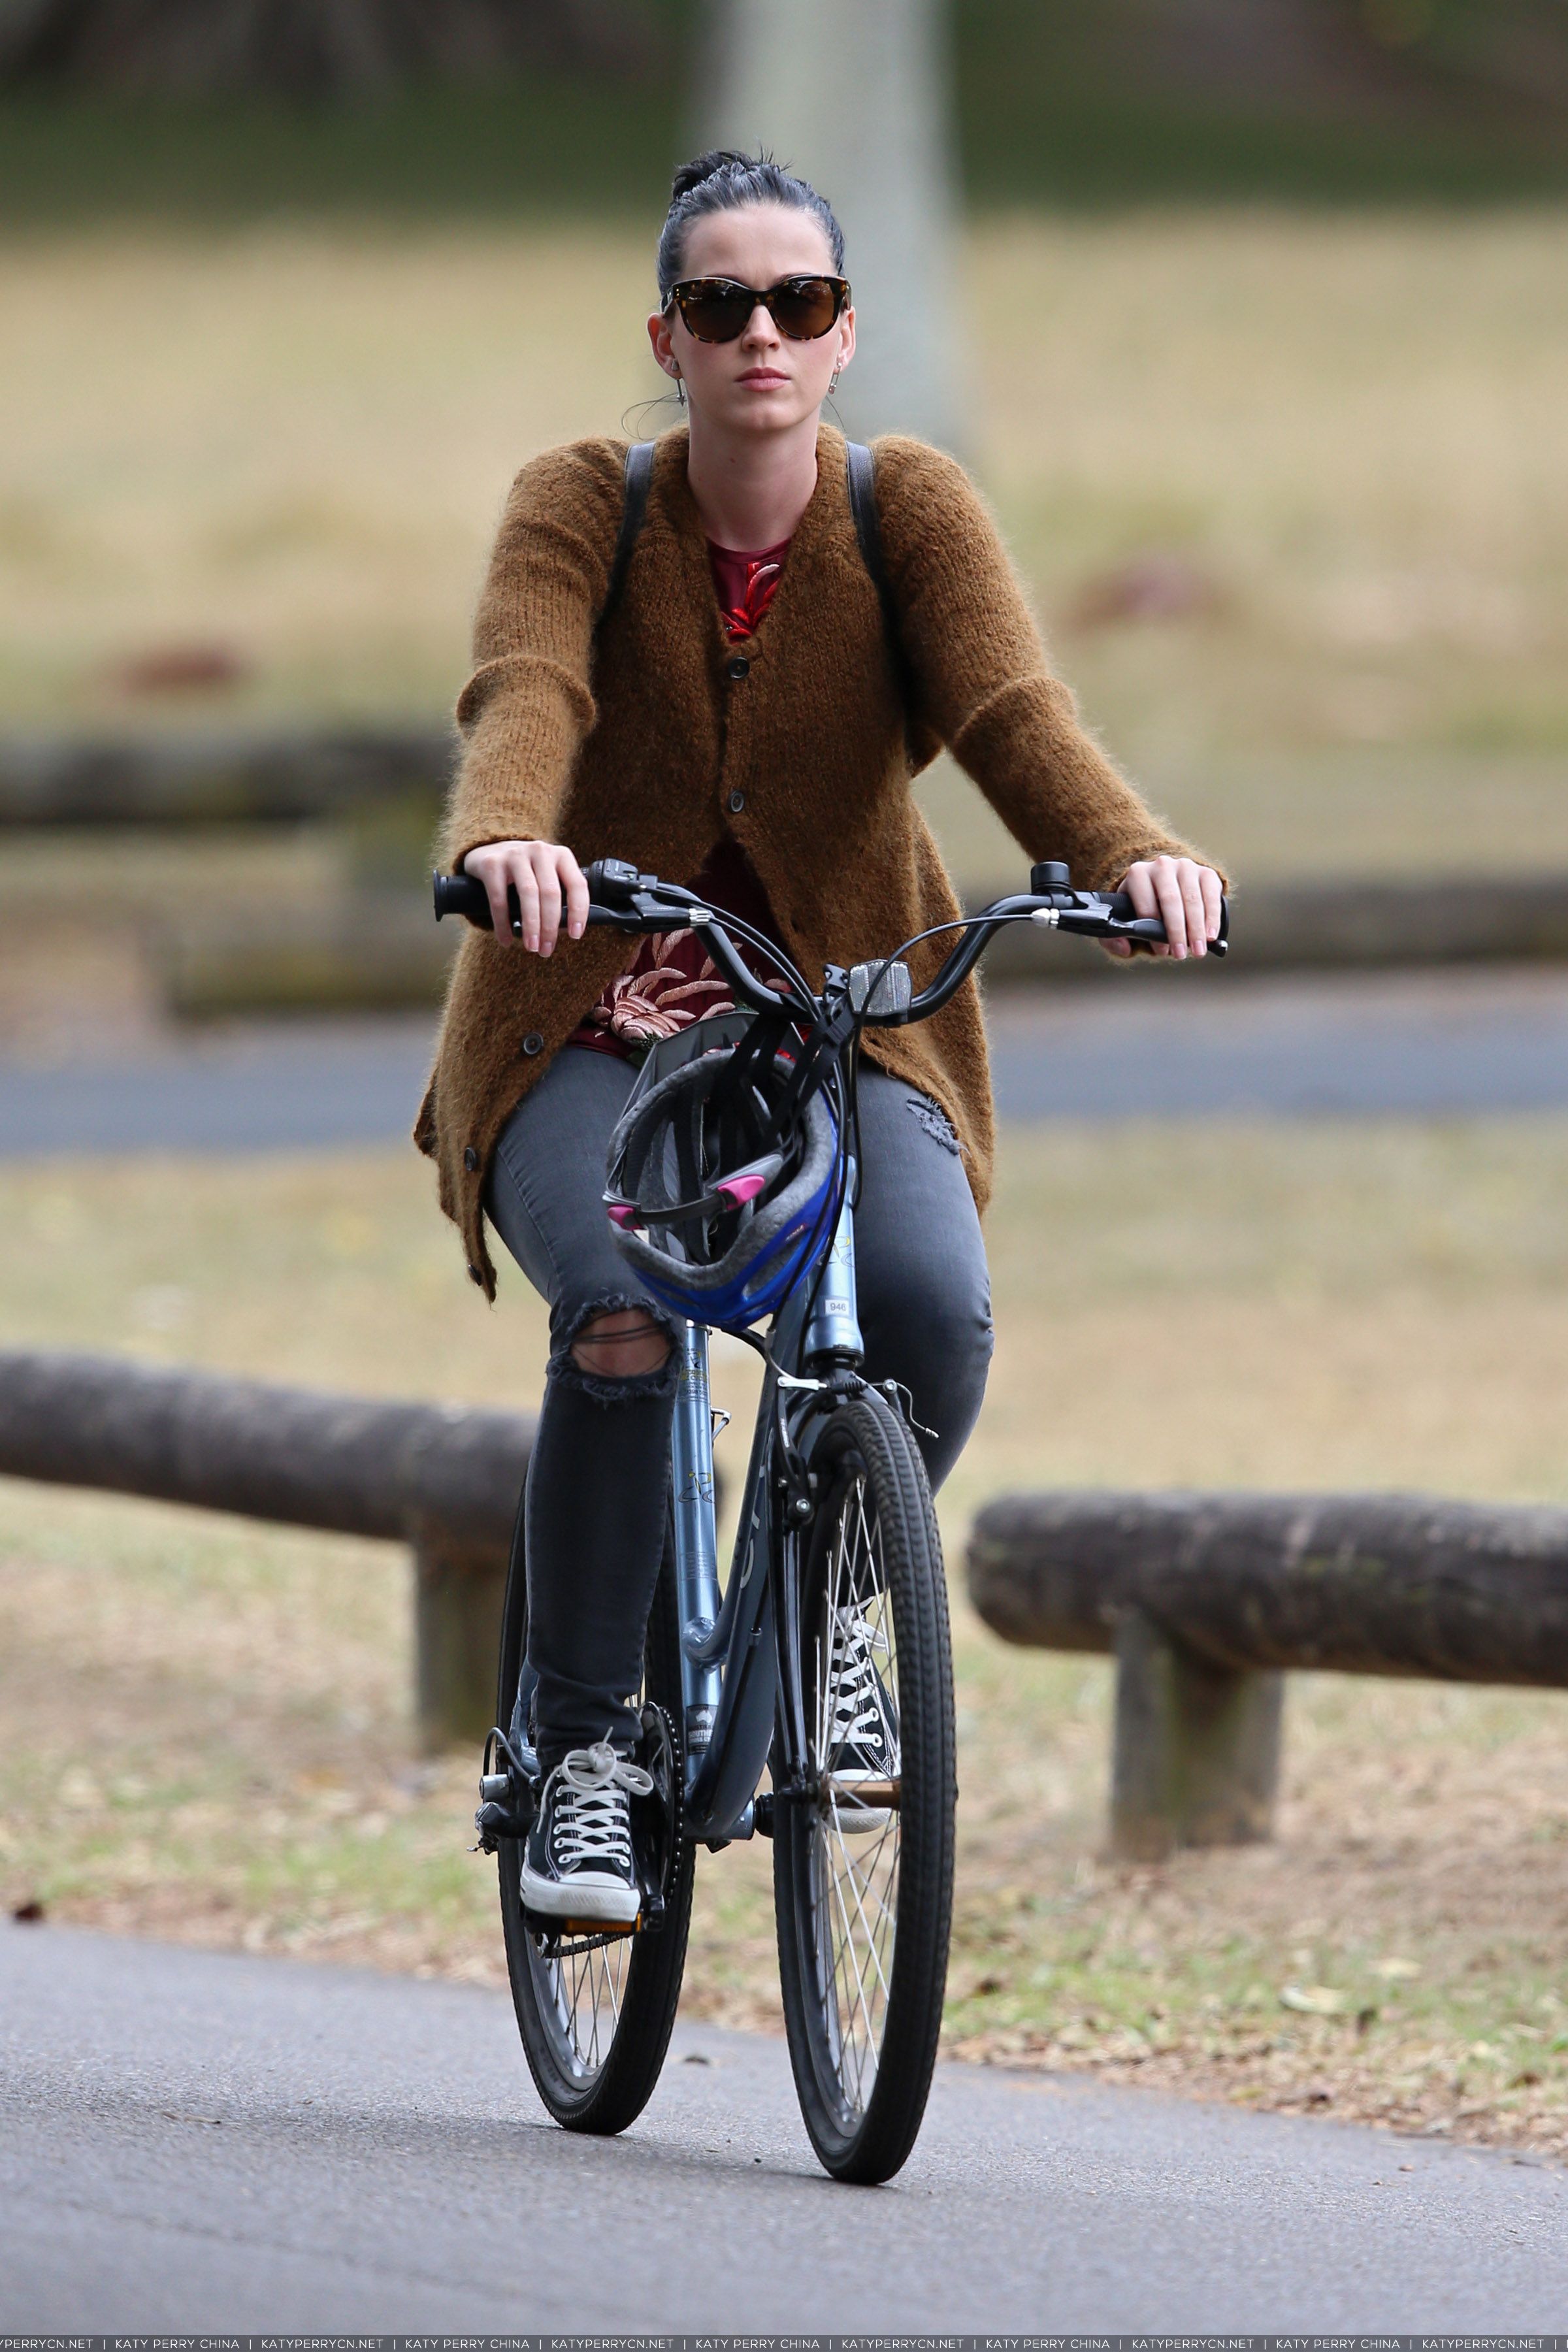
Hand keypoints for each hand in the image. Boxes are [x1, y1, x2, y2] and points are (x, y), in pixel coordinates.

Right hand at [461, 839, 587, 955]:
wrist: (488, 852)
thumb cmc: (525, 873)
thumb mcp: (546, 878)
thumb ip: (558, 898)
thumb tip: (563, 930)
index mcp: (561, 856)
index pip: (577, 884)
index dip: (578, 911)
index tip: (575, 935)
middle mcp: (540, 851)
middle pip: (551, 892)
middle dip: (550, 926)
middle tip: (547, 950)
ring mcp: (515, 855)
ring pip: (528, 894)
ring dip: (531, 926)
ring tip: (531, 947)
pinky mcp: (492, 864)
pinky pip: (499, 899)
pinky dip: (503, 924)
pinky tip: (506, 940)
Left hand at [1108, 854, 1223, 959]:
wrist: (1163, 881)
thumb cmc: (1143, 905)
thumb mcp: (1123, 917)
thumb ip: (1114, 937)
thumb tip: (1124, 948)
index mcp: (1138, 874)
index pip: (1146, 904)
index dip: (1153, 930)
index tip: (1160, 950)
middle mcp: (1162, 866)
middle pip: (1171, 900)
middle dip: (1177, 930)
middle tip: (1180, 954)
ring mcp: (1186, 866)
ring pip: (1193, 899)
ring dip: (1197, 928)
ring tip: (1198, 950)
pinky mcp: (1206, 872)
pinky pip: (1212, 896)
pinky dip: (1212, 918)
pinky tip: (1211, 936)